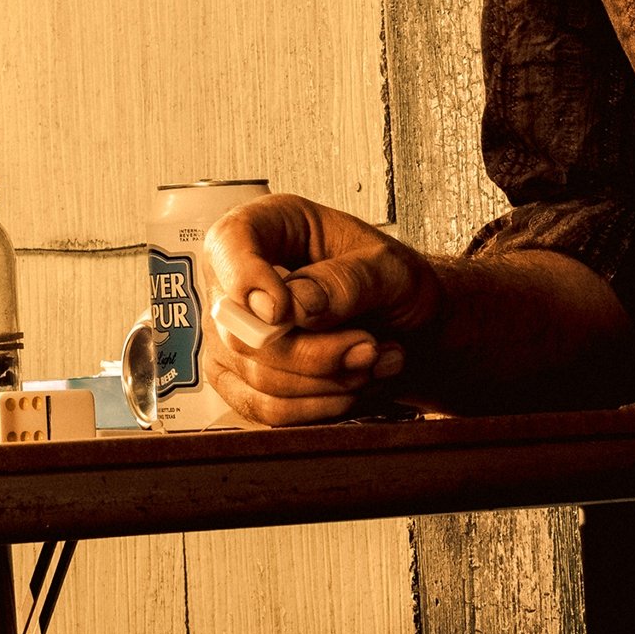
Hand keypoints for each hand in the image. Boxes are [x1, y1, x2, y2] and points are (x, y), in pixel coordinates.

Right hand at [198, 196, 441, 425]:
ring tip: (374, 360)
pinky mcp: (241, 378)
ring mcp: (233, 332)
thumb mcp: (388, 268)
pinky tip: (354, 385)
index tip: (282, 311)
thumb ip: (343, 282)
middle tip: (369, 346)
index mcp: (269, 225)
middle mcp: (238, 277)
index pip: (227, 244)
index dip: (245, 280)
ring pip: (258, 376)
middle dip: (313, 352)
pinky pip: (266, 409)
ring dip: (328, 381)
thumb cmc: (393, 281)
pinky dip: (319, 407)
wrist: (407, 322)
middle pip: (242, 329)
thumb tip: (295, 307)